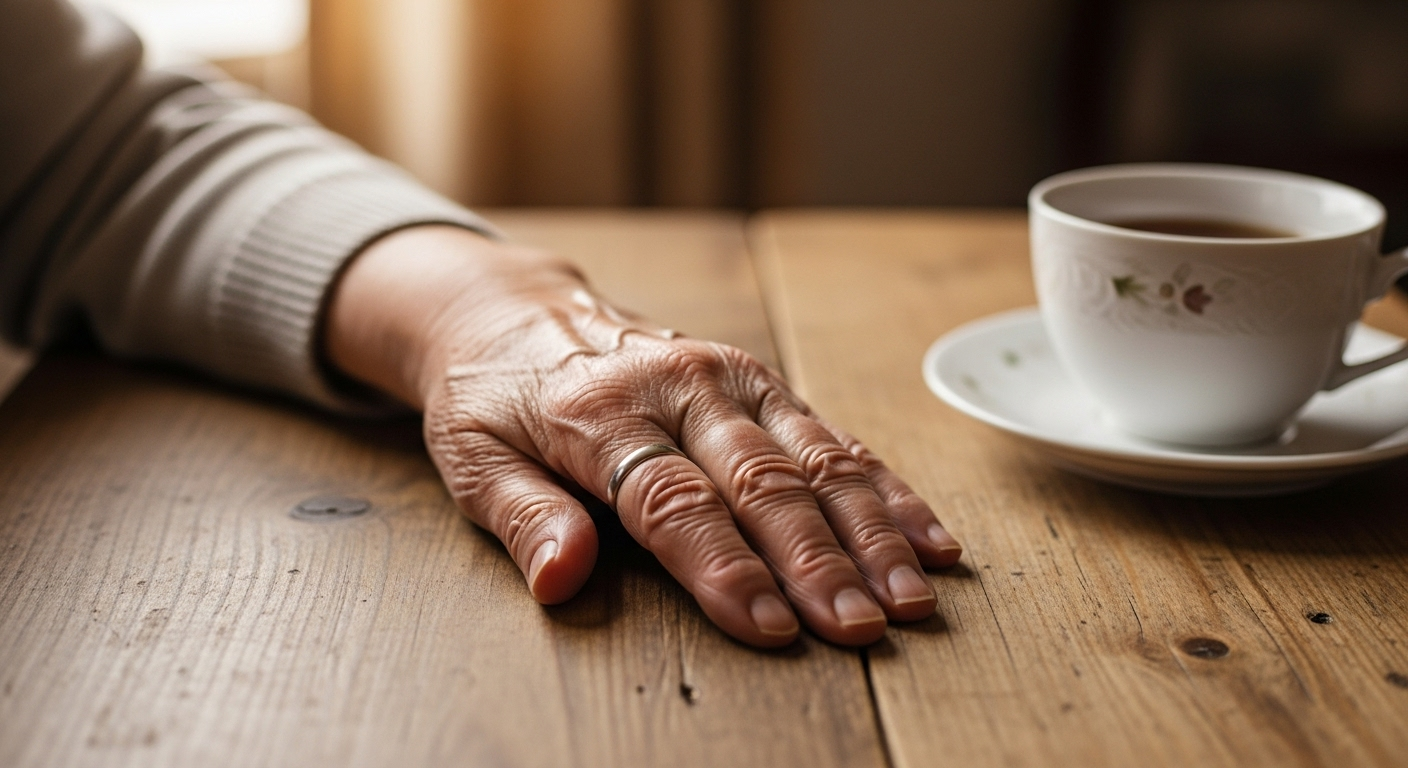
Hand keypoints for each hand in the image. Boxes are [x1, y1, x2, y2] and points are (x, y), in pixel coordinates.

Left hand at [326, 226, 961, 646]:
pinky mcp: (762, 382)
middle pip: (761, 482)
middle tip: (860, 627)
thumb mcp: (473, 458)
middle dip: (817, 561)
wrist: (516, 312)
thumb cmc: (495, 399)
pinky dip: (885, 489)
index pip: (673, 501)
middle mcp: (680, 387)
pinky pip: (834, 436)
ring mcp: (731, 378)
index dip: (725, 568)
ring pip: (815, 458)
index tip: (769, 627)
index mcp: (602, 412)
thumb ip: (524, 517)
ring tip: (911, 595)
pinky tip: (926, 537)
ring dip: (869, 531)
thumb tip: (562, 579)